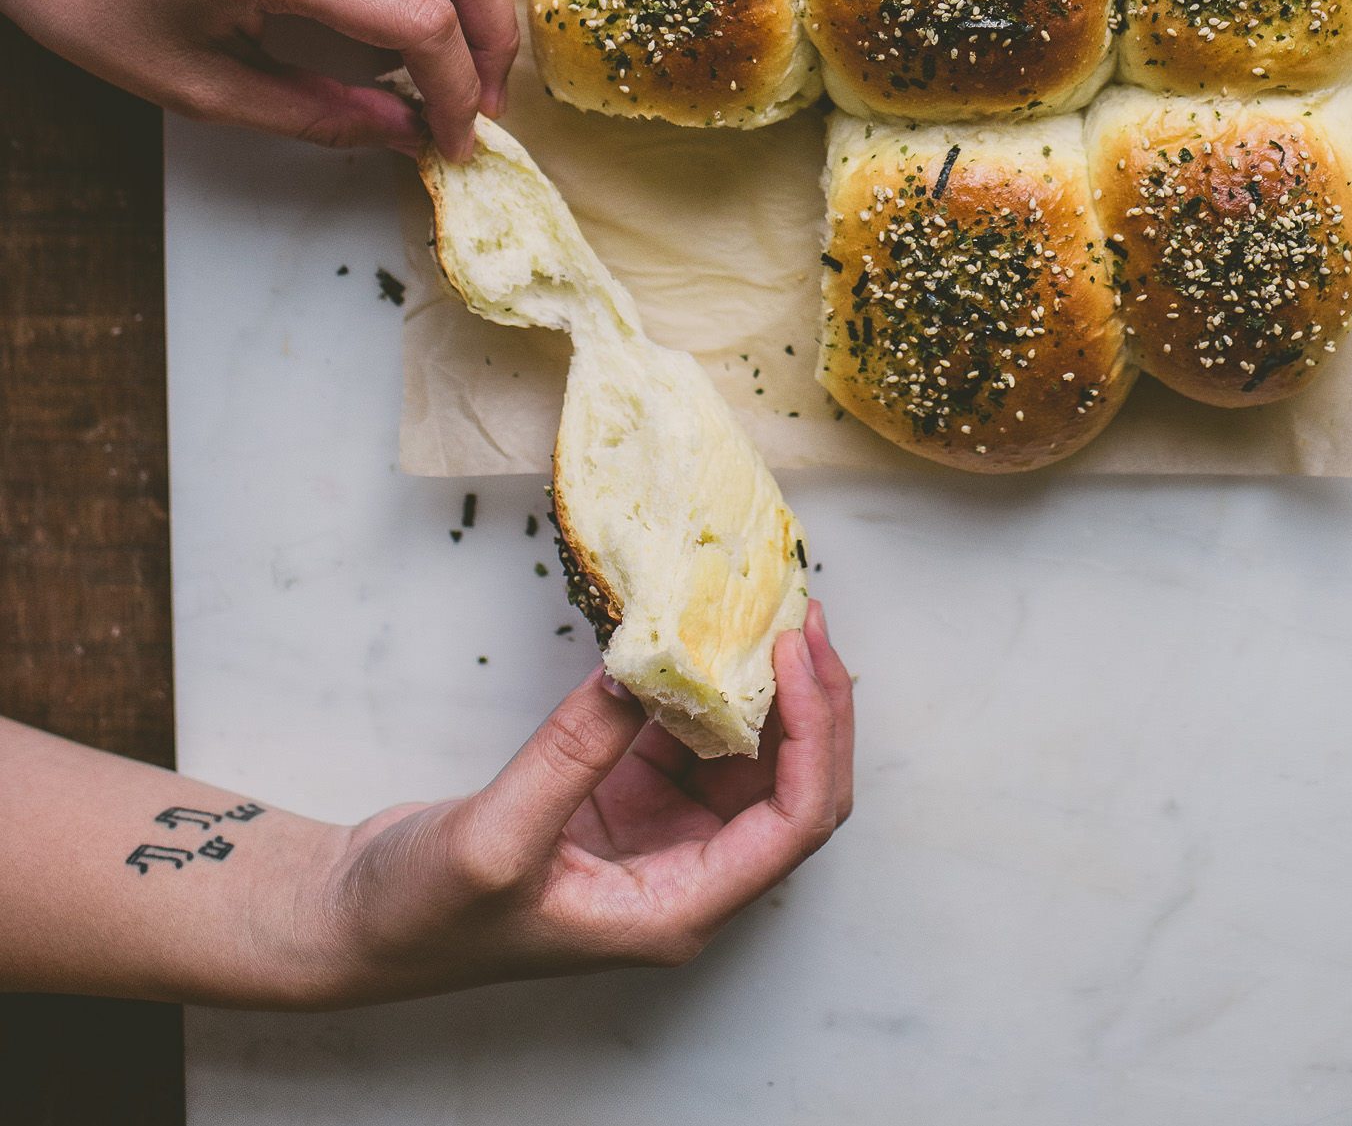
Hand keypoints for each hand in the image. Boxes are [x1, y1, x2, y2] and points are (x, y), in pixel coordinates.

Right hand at [314, 605, 853, 1002]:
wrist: (357, 919)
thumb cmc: (422, 915)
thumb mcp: (495, 839)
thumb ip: (575, 754)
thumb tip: (648, 667)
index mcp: (676, 910)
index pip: (791, 824)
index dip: (813, 736)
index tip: (794, 654)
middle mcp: (685, 876)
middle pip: (794, 790)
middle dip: (814, 704)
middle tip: (802, 618)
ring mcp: (659, 836)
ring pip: (752, 759)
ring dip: (769, 690)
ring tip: (769, 611)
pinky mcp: (624, 798)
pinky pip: (692, 737)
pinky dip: (707, 687)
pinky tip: (702, 636)